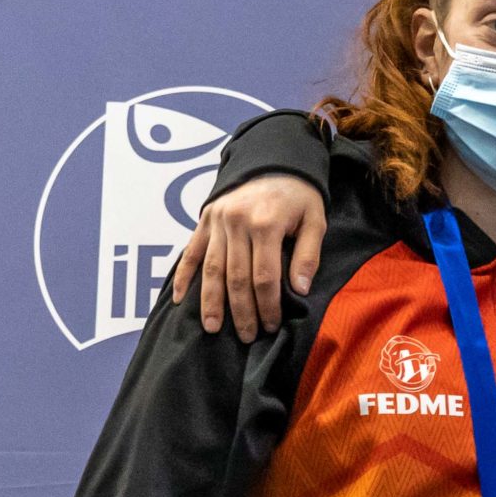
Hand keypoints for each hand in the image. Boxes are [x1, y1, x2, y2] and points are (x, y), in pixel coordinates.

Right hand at [168, 175, 327, 340]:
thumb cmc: (299, 195)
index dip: (267, 305)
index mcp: (266, 224)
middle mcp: (236, 222)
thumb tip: (299, 290)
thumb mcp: (315, 220)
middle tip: (247, 336)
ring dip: (210, 302)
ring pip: (211, 269)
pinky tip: (180, 300)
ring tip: (212, 328)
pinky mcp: (204, 219)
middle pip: (235, 277)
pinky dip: (183, 276)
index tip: (271, 325)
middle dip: (241, 311)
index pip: (264, 276)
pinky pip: (190, 251)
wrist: (274, 159)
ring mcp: (217, 221)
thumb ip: (308, 255)